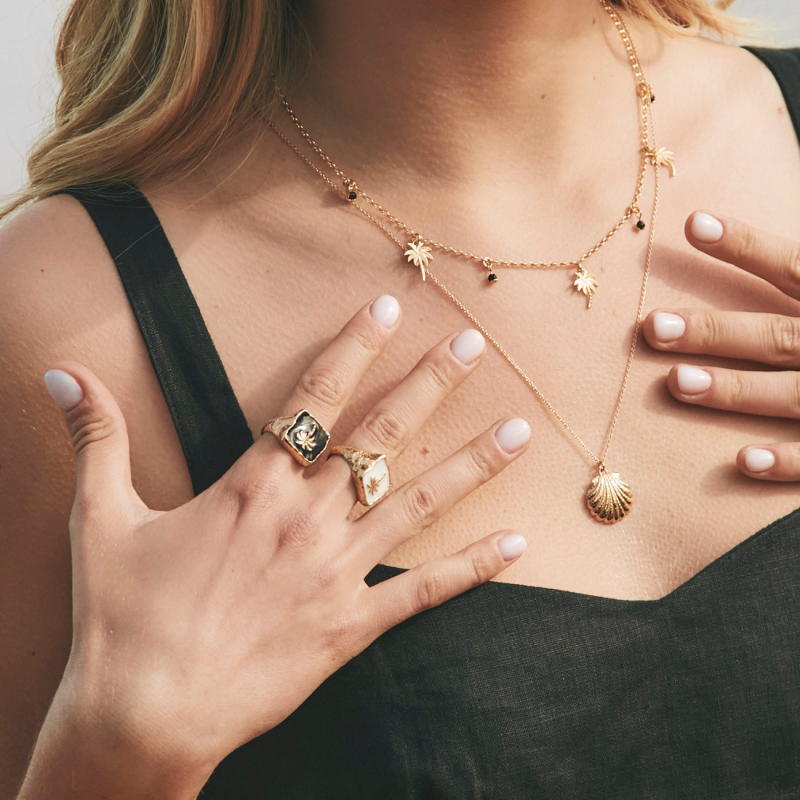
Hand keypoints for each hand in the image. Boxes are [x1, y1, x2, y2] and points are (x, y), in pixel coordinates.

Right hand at [25, 296, 528, 795]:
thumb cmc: (122, 616)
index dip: (354, 347)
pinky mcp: (351, 627)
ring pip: (417, 503)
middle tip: (476, 347)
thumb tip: (60, 375)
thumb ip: (97, 439)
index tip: (389, 309)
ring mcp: (336, 572)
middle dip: (430, 385)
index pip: (315, 397)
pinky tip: (514, 547)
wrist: (143, 714)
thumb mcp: (100, 518)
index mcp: (253, 486)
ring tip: (520, 431)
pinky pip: (423, 592)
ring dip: (471, 464)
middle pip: (381, 435)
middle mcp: (306, 518)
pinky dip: (471, 570)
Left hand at [644, 210, 799, 481]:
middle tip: (654, 326)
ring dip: (735, 391)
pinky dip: (787, 460)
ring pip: (790, 393)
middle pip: (776, 334)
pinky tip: (741, 460)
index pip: (794, 267)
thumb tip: (778, 256)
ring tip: (676, 383)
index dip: (748, 245)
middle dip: (715, 331)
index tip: (693, 223)